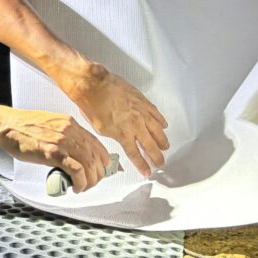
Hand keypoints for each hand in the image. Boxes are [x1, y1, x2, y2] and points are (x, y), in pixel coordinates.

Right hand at [0, 108, 111, 192]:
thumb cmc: (22, 128)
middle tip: (92, 182)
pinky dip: (81, 182)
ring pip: (90, 165)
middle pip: (97, 156)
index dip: (104, 160)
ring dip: (90, 181)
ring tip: (83, 187)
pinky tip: (77, 187)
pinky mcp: (53, 153)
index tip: (103, 171)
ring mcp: (62, 141)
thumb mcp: (49, 125)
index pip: (97, 144)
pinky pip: (77, 170)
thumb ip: (63, 135)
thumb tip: (73, 151)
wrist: (5, 126)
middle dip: (98, 174)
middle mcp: (70, 130)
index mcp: (70, 123)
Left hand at [62, 63, 168, 177]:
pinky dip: (161, 121)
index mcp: (124, 134)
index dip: (142, 165)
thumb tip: (119, 139)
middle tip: (160, 163)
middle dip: (156, 156)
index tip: (147, 172)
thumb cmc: (92, 105)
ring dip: (162, 140)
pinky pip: (156, 113)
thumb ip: (114, 136)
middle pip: (150, 145)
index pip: (136, 154)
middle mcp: (136, 125)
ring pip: (157, 130)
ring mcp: (141, 112)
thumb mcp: (99, 129)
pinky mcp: (142, 101)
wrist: (93, 85)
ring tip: (165, 146)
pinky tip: (164, 125)